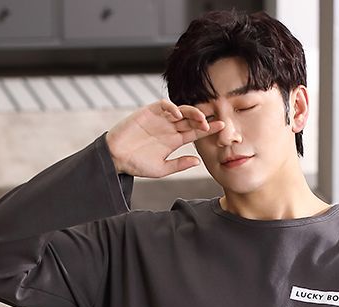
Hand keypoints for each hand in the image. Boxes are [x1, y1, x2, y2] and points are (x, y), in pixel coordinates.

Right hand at [105, 98, 225, 178]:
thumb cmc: (136, 165)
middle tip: (216, 123)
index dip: (209, 129)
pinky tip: (177, 115)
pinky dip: (172, 107)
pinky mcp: (149, 112)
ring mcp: (160, 119)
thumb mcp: (161, 169)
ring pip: (181, 110)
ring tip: (201, 119)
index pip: (195, 132)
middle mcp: (170, 127)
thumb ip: (179, 164)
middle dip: (205, 119)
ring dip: (192, 112)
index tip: (222, 129)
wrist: (116, 158)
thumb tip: (198, 161)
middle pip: (191, 119)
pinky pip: (164, 105)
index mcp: (174, 140)